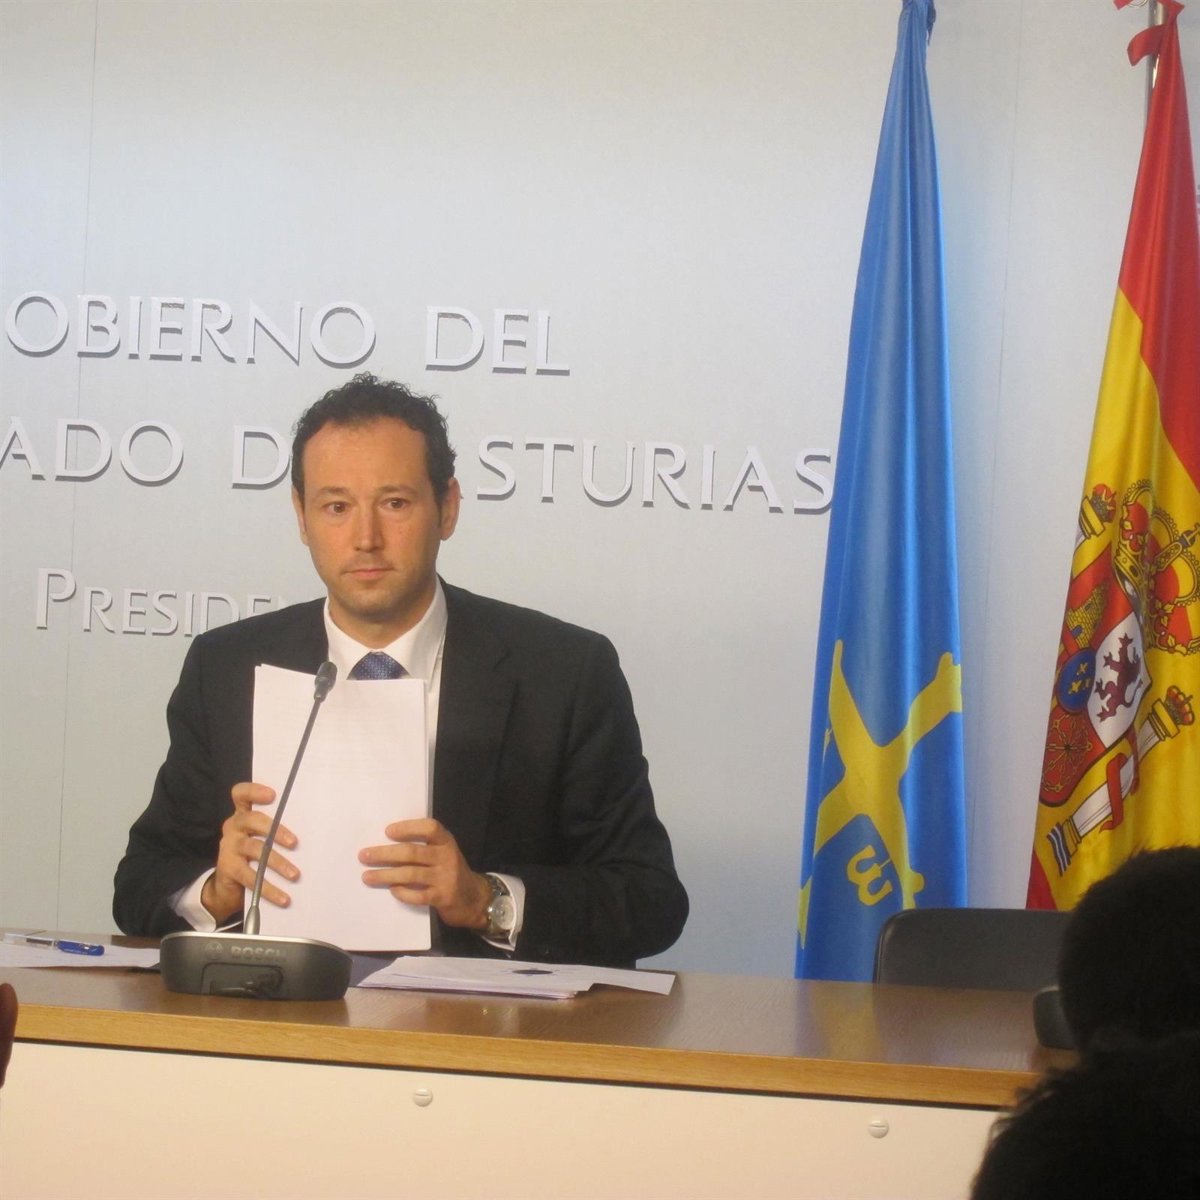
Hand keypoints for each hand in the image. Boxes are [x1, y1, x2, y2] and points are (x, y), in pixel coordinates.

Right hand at [201, 781, 299, 922]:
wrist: (228, 886)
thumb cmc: (255, 854)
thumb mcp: (262, 837)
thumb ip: (278, 828)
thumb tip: (316, 829)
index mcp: (243, 813)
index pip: (241, 794)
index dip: (254, 791)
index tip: (273, 795)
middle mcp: (233, 826)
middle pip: (252, 820)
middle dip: (275, 829)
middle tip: (294, 842)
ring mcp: (229, 846)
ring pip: (255, 850)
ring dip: (278, 862)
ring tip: (295, 874)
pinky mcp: (228, 868)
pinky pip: (251, 877)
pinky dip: (270, 889)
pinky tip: (284, 898)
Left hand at [359, 818, 490, 929]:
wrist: (474, 899)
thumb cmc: (450, 872)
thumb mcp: (444, 854)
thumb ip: (425, 847)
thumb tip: (387, 844)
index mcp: (446, 842)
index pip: (430, 828)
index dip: (408, 828)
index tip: (387, 831)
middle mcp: (447, 857)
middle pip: (412, 852)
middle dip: (385, 854)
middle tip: (364, 856)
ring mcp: (446, 878)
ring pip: (411, 874)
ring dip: (386, 875)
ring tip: (367, 876)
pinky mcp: (442, 897)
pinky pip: (418, 895)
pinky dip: (403, 893)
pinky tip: (392, 890)